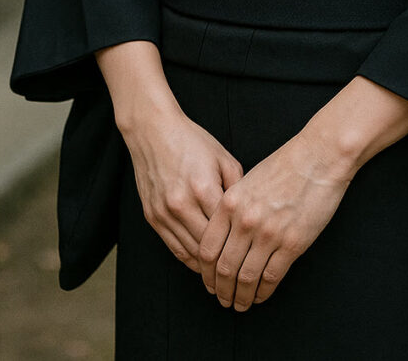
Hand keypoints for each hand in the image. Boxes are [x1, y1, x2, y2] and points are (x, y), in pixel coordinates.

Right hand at [121, 99, 243, 270]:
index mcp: (203, 188)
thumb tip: (250, 213)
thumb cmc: (192, 141)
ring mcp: (164, 213)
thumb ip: (238, 187)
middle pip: (208, 247)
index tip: (255, 256)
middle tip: (243, 275)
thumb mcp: (223, 158)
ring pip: (190, 252)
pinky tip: (203, 264)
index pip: (226, 229)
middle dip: (226, 263)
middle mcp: (181, 204)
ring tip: (225, 275)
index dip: (241, 246)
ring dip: (208, 267)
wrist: (154, 131)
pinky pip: (173, 247)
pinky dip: (190, 258)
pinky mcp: (152, 217)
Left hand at [197, 131, 353, 311]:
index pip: (208, 249)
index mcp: (231, 203)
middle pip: (224, 268)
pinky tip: (261, 295)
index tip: (208, 282)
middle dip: (220, 289)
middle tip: (222, 299)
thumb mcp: (249, 180)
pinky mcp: (293, 243)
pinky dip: (263, 292)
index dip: (206, 272)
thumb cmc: (286, 164)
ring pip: (246, 278)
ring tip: (240, 304)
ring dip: (240, 296)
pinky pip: (271, 277)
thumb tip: (225, 236)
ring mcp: (269, 234)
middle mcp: (246, 221)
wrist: (319, 157)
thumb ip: (234, 207)